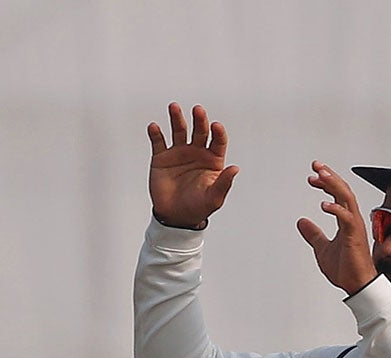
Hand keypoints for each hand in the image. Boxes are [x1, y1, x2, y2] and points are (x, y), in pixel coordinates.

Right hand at [146, 102, 238, 228]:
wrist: (175, 217)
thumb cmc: (198, 207)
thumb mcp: (214, 198)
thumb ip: (224, 182)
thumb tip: (235, 168)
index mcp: (212, 159)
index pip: (218, 140)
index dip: (218, 132)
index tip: (215, 126)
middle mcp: (197, 151)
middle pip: (199, 130)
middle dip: (199, 120)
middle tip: (198, 110)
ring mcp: (179, 152)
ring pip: (179, 130)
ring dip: (177, 118)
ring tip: (174, 107)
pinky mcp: (162, 157)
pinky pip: (159, 142)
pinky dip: (156, 133)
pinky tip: (154, 127)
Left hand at [296, 161, 376, 294]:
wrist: (357, 284)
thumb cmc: (345, 268)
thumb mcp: (322, 248)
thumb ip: (313, 234)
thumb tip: (301, 222)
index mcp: (346, 220)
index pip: (337, 195)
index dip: (325, 183)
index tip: (312, 177)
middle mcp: (352, 219)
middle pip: (342, 190)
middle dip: (329, 176)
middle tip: (316, 165)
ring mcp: (354, 226)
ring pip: (346, 198)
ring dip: (333, 185)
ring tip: (321, 175)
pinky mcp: (354, 235)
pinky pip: (346, 218)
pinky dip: (336, 209)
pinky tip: (323, 205)